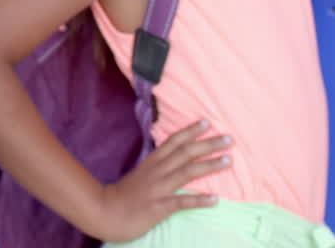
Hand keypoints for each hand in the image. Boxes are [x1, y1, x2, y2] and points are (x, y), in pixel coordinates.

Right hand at [92, 120, 231, 242]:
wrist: (104, 211)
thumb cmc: (123, 195)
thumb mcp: (140, 175)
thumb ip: (156, 167)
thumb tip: (174, 160)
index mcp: (152, 163)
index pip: (174, 142)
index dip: (191, 131)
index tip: (207, 123)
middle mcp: (157, 172)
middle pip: (185, 153)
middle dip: (208, 144)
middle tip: (229, 138)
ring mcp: (158, 189)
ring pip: (186, 172)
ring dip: (209, 166)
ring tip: (228, 160)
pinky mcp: (159, 207)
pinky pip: (181, 202)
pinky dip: (199, 200)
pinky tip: (215, 200)